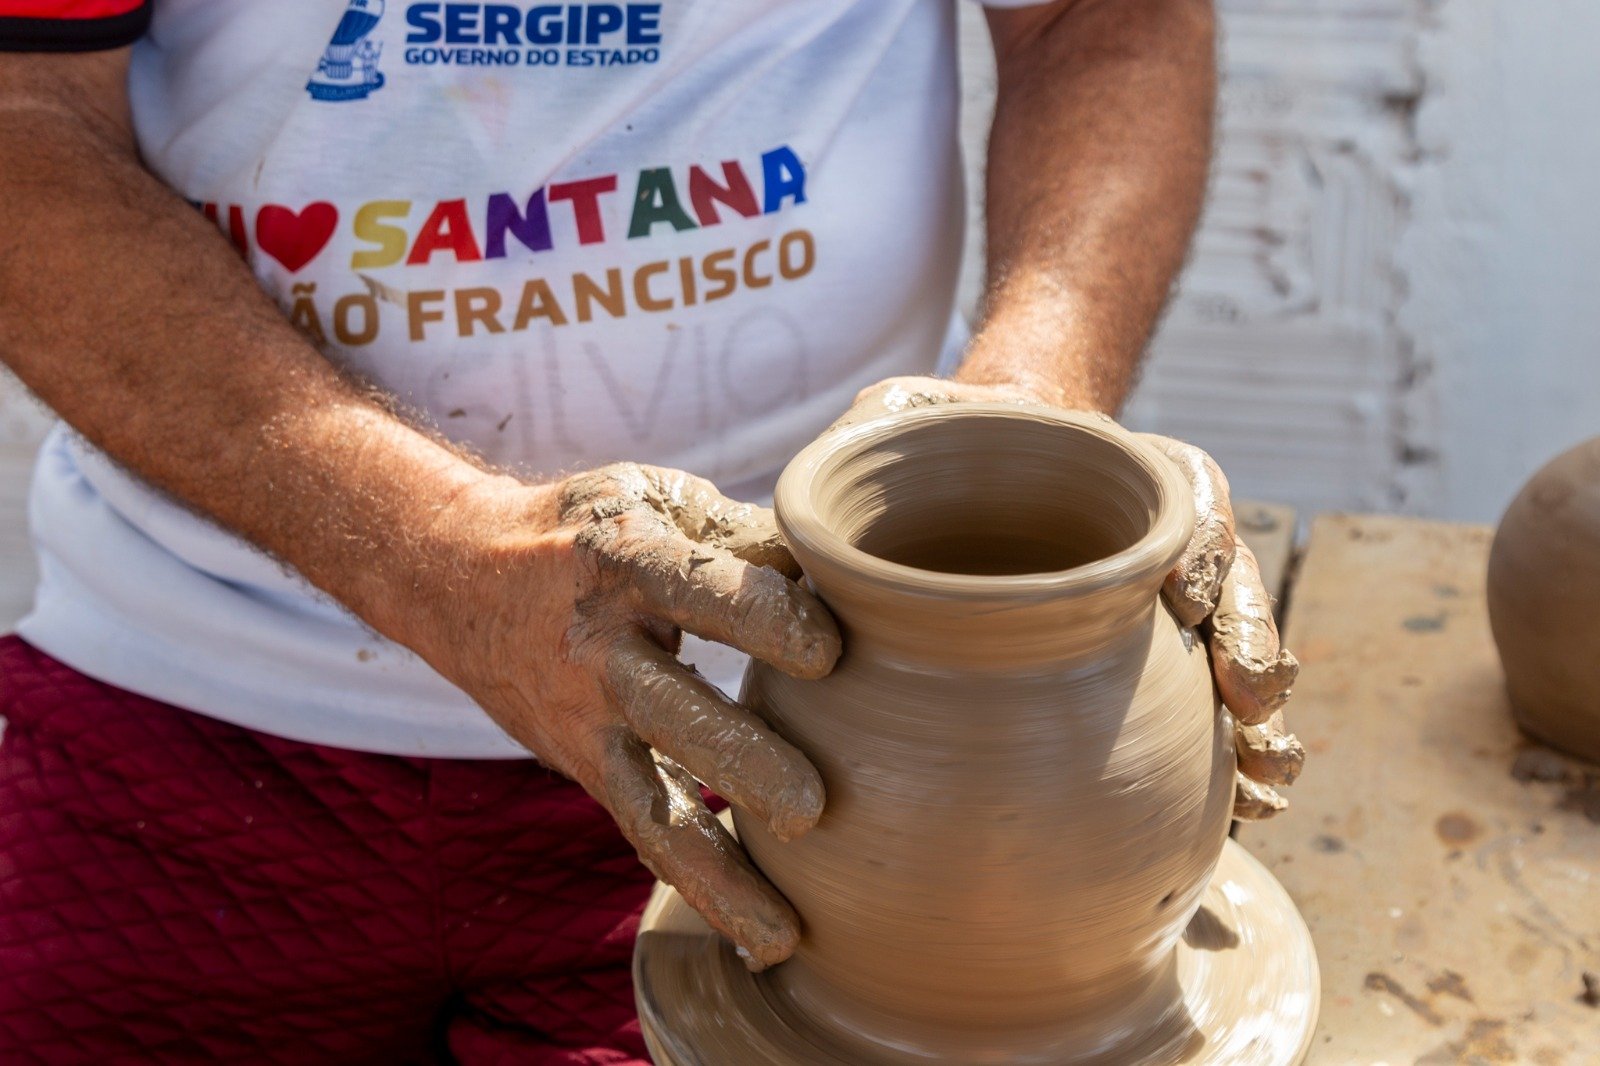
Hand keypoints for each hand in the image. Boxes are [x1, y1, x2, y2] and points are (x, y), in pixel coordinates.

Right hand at [414, 464, 840, 969]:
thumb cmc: (588, 531)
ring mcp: (587, 719)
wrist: (459, 577)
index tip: (829, 649)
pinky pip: (645, 833)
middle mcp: (598, 647)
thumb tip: (848, 566)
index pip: (695, 588)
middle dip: (739, 761)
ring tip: (785, 930)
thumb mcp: (653, 502)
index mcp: (622, 559)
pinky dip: (703, 886)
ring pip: (649, 801)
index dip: (761, 616)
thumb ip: (742, 533)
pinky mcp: (588, 768)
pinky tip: (765, 936)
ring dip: (718, 867)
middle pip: (669, 709)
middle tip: (812, 809)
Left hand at [837, 377, 1303, 818]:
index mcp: (1126, 472)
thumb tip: (838, 451)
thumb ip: (884, 421)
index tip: (1179, 602)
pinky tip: (1246, 810)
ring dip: (1259, 721)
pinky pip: (1208, 713)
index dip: (1196, 545)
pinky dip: (1234, 762)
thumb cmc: (929, 456)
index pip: (1189, 496)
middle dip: (1248, 640)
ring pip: (1236, 653)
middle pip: (1233, 581)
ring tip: (1265, 782)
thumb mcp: (900, 420)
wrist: (956, 493)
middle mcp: (1163, 538)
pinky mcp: (1150, 669)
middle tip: (1248, 698)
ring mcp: (1164, 607)